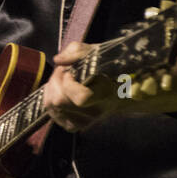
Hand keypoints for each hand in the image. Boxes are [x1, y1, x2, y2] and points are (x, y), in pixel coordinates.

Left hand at [42, 42, 176, 131]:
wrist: (124, 88)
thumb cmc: (110, 66)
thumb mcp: (97, 51)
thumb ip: (77, 51)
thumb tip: (59, 60)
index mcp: (105, 93)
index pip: (80, 98)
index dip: (68, 83)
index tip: (71, 70)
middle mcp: (97, 111)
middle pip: (60, 102)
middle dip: (55, 82)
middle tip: (64, 72)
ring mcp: (87, 121)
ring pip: (54, 109)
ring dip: (51, 90)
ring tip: (62, 80)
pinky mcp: (79, 126)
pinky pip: (57, 118)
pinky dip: (53, 104)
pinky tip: (61, 93)